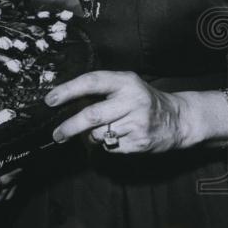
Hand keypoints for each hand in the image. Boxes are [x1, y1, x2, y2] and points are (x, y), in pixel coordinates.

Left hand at [46, 70, 192, 153]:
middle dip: (69, 126)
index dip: (68, 90)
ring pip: (99, 134)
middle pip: (92, 115)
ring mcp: (138, 122)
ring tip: (97, 131)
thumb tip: (65, 102)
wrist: (178, 119)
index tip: (50, 100)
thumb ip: (100, 90)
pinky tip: (117, 136)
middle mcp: (133, 100)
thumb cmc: (142, 99)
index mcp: (126, 81)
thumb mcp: (125, 85)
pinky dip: (106, 144)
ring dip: (90, 136)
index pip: (91, 82)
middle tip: (57, 134)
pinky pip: (110, 146)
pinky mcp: (140, 142)